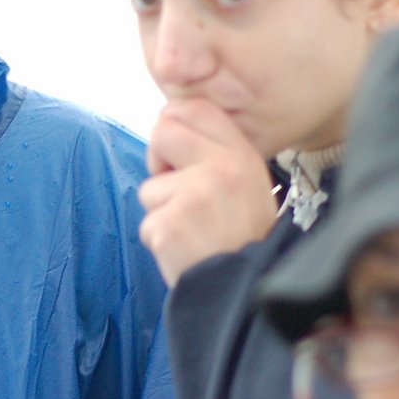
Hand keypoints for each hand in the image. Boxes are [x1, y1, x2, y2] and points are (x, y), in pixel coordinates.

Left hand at [139, 97, 276, 285]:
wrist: (247, 290)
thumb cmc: (244, 239)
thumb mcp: (249, 185)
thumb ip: (218, 156)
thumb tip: (170, 127)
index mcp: (241, 155)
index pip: (194, 108)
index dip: (175, 124)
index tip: (177, 152)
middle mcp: (220, 168)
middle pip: (162, 130)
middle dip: (158, 159)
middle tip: (175, 190)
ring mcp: (193, 195)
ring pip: (150, 187)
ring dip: (162, 211)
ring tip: (193, 233)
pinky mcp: (170, 224)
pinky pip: (148, 223)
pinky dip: (161, 241)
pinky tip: (186, 250)